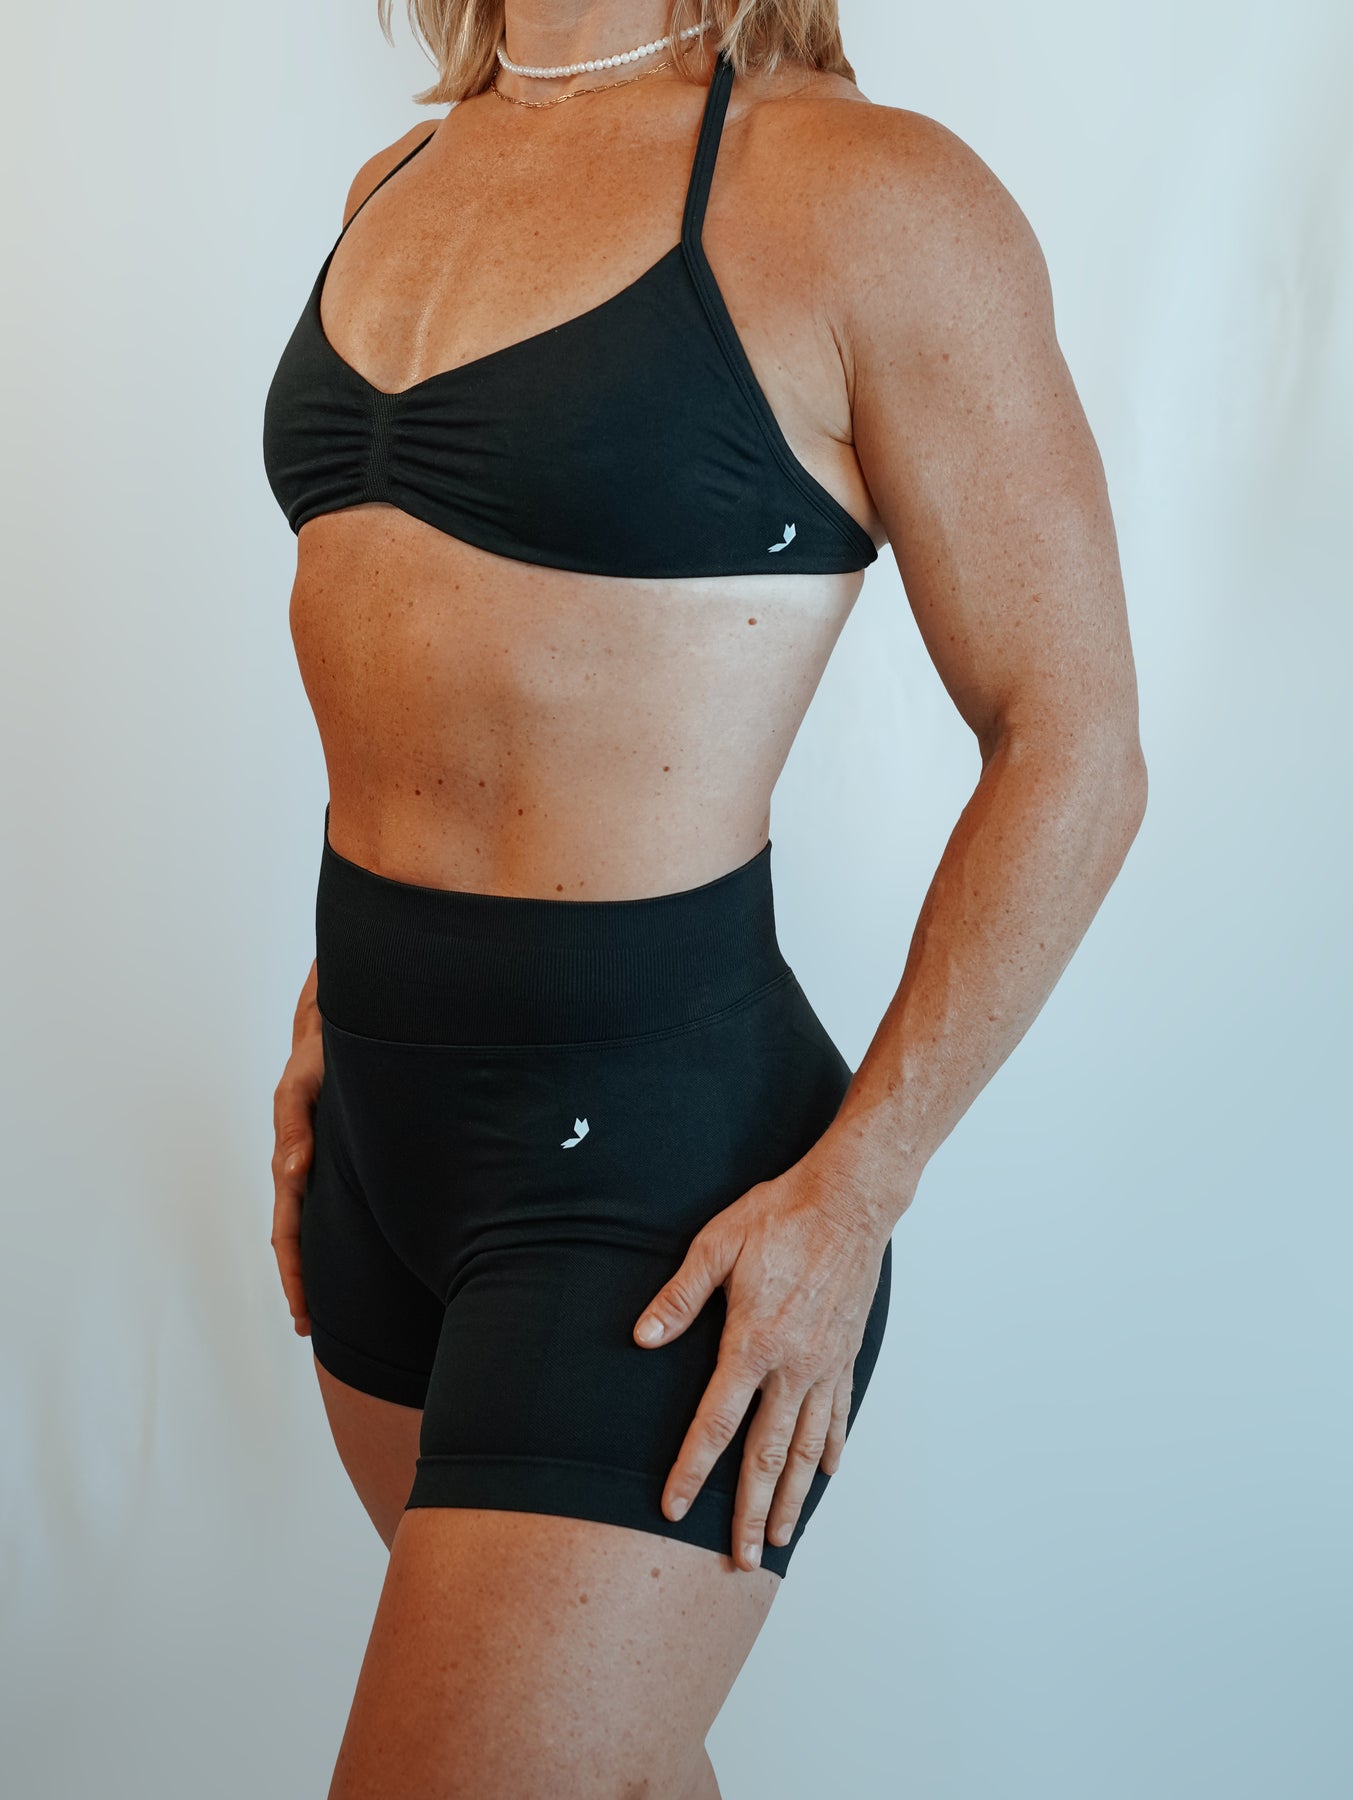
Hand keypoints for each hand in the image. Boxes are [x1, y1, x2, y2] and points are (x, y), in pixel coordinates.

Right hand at [270, 958, 322, 1335]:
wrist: (333, 1026)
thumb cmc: (319, 1052)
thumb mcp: (304, 1083)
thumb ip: (296, 1126)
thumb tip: (292, 1172)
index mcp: (291, 1158)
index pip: (288, 1231)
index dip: (294, 1274)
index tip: (302, 1312)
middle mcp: (303, 1169)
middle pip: (297, 1240)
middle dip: (303, 1285)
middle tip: (312, 1328)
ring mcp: (319, 1166)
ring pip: (314, 1226)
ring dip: (318, 1264)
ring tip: (333, 1307)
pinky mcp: (338, 1157)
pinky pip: (331, 1204)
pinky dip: (335, 1235)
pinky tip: (353, 1254)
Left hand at [632, 1156, 890, 1571]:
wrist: (849, 1200)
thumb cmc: (779, 1216)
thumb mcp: (716, 1245)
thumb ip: (680, 1296)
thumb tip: (643, 1337)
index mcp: (753, 1343)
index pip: (716, 1424)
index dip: (693, 1470)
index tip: (676, 1510)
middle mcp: (792, 1366)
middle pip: (767, 1456)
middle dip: (752, 1513)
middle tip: (743, 1561)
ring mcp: (824, 1365)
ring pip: (807, 1448)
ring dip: (794, 1498)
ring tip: (782, 1538)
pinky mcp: (846, 1354)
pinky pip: (838, 1415)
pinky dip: (830, 1450)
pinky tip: (825, 1475)